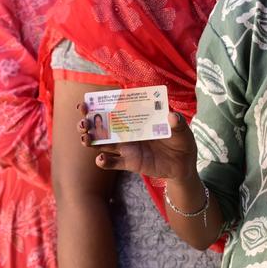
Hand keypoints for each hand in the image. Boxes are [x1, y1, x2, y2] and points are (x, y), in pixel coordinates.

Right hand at [79, 105, 197, 180]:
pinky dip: (104, 161)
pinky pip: (113, 162)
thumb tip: (172, 116)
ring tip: (86, 139)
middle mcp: (128, 131)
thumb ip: (177, 123)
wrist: (183, 166)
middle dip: (89, 122)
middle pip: (103, 125)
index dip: (99, 104)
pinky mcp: (130, 162)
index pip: (115, 108)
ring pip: (103, 142)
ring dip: (91, 140)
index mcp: (137, 118)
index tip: (87, 101)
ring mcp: (127, 147)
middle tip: (84, 121)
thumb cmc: (181, 141)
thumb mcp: (182, 131)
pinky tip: (100, 159)